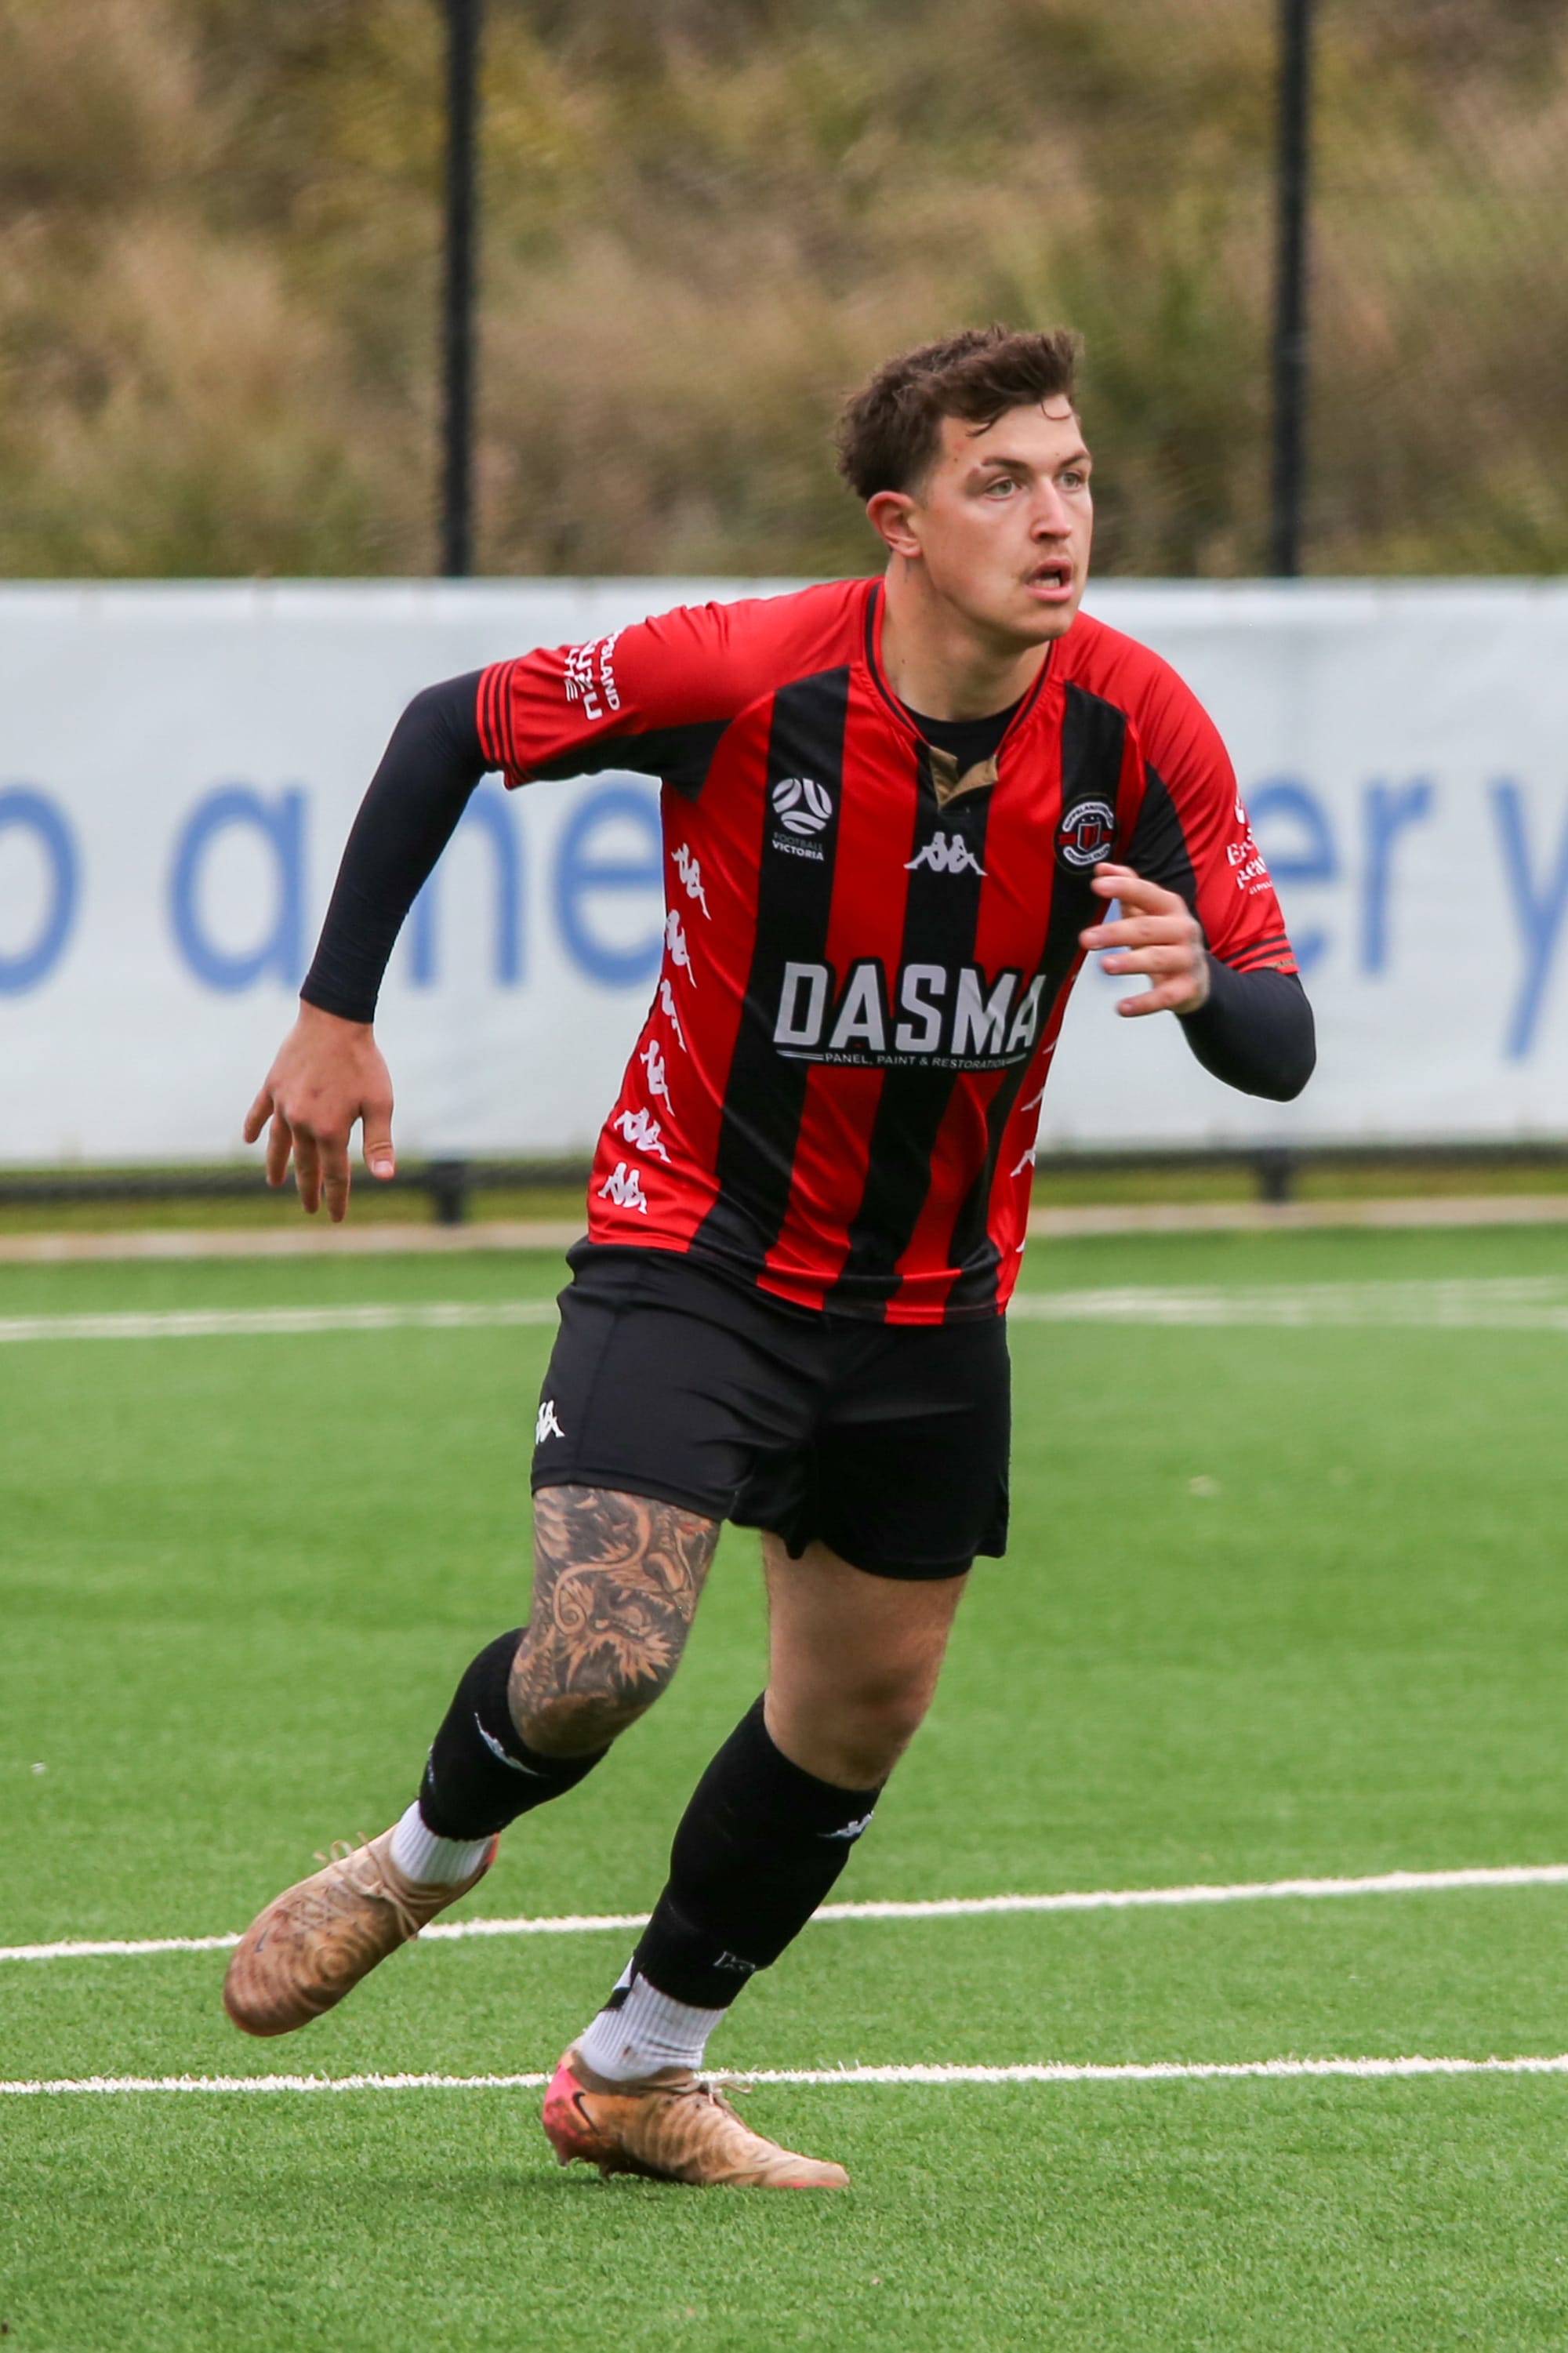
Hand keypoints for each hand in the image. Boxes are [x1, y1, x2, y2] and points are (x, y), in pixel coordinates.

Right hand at [243, 1001, 395, 1221]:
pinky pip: (259, 1112)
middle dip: (308, 1190)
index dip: (336, 1198)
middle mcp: (301, 1122)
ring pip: (277, 1143)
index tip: (336, 1218)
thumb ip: (379, 1143)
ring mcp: (283, 1104)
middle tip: (308, 1209)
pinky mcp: (272, 1085)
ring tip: (274, 1183)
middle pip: (305, 1165)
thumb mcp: (380, 1103)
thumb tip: (385, 1178)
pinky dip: (254, 1127)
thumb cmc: (363, 1062)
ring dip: (277, 1165)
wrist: (334, 1019)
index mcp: (330, 1130)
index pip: (334, 1175)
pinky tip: (249, 1140)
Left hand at [1080, 863, 1209, 1016]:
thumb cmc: (1165, 939)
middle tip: (1085, 938)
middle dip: (1115, 932)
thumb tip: (1101, 867)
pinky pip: (1165, 997)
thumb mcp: (1150, 912)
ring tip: (1104, 965)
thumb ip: (1128, 889)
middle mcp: (1183, 930)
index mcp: (1171, 907)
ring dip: (1131, 962)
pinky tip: (1121, 1008)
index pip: (1146, 893)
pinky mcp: (1186, 988)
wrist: (1198, 977)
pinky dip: (1143, 1004)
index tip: (1097, 885)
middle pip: (1147, 929)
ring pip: (1158, 959)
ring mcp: (1187, 960)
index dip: (1123, 887)